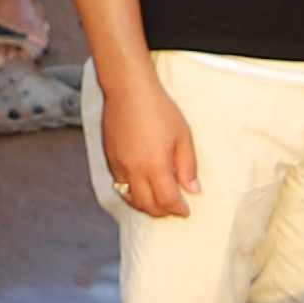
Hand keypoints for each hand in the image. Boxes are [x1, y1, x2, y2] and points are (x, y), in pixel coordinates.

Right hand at [96, 63, 198, 218]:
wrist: (128, 90)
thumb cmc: (158, 109)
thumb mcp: (183, 136)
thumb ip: (188, 166)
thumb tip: (192, 189)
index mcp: (155, 166)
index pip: (167, 200)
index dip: (178, 209)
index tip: (186, 210)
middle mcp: (134, 170)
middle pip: (147, 205)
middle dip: (162, 211)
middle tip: (173, 209)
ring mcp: (119, 166)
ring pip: (130, 198)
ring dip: (145, 205)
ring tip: (158, 202)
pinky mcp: (110, 158)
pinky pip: (119, 185)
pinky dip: (131, 193)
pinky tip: (141, 188)